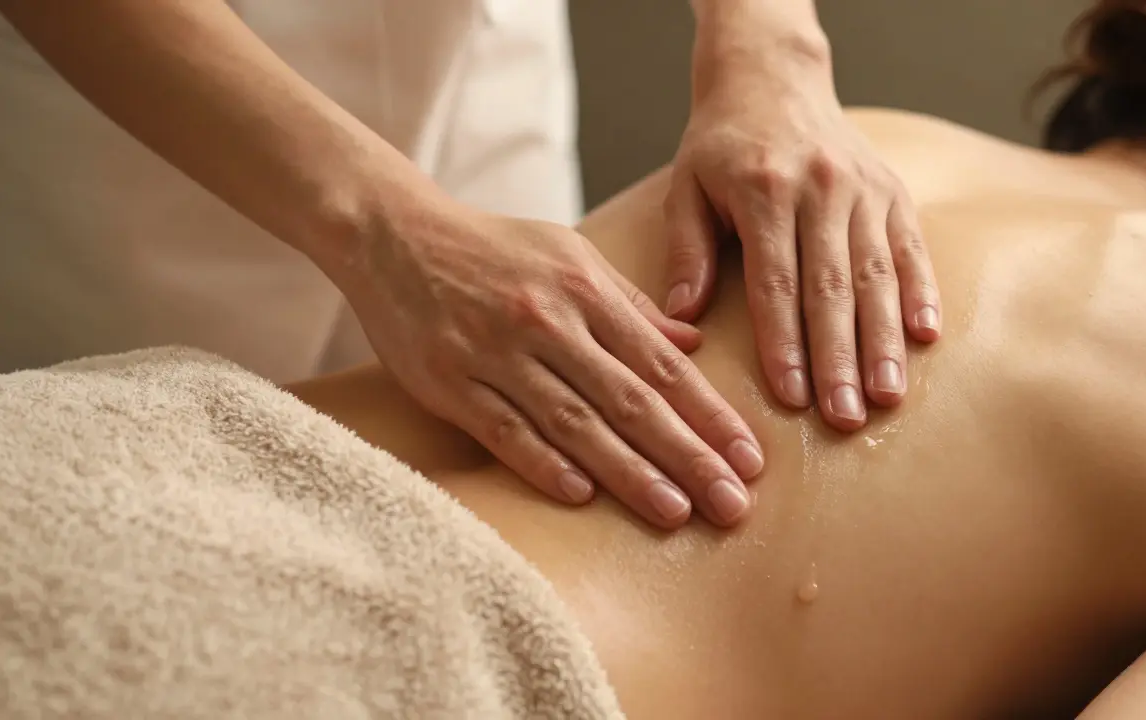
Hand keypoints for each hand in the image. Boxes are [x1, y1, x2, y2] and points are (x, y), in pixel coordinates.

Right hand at [342, 207, 763, 529]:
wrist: (396, 235)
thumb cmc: (494, 249)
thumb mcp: (571, 257)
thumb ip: (631, 304)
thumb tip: (692, 341)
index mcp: (585, 292)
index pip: (661, 364)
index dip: (709, 414)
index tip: (750, 458)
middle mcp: (548, 323)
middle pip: (629, 400)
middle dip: (687, 455)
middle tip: (732, 503)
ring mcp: (497, 354)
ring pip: (574, 422)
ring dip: (628, 472)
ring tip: (674, 513)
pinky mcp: (450, 382)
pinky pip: (504, 431)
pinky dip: (543, 464)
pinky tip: (582, 497)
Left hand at [664, 42, 940, 429]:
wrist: (773, 79)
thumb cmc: (722, 145)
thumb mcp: (686, 187)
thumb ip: (686, 251)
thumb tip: (679, 318)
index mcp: (763, 190)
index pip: (774, 282)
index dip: (784, 343)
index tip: (791, 396)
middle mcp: (819, 189)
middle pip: (831, 288)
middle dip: (839, 359)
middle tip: (845, 417)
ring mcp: (862, 189)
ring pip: (876, 275)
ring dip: (883, 341)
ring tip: (886, 396)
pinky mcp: (892, 191)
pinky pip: (911, 249)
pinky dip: (921, 294)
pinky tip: (926, 339)